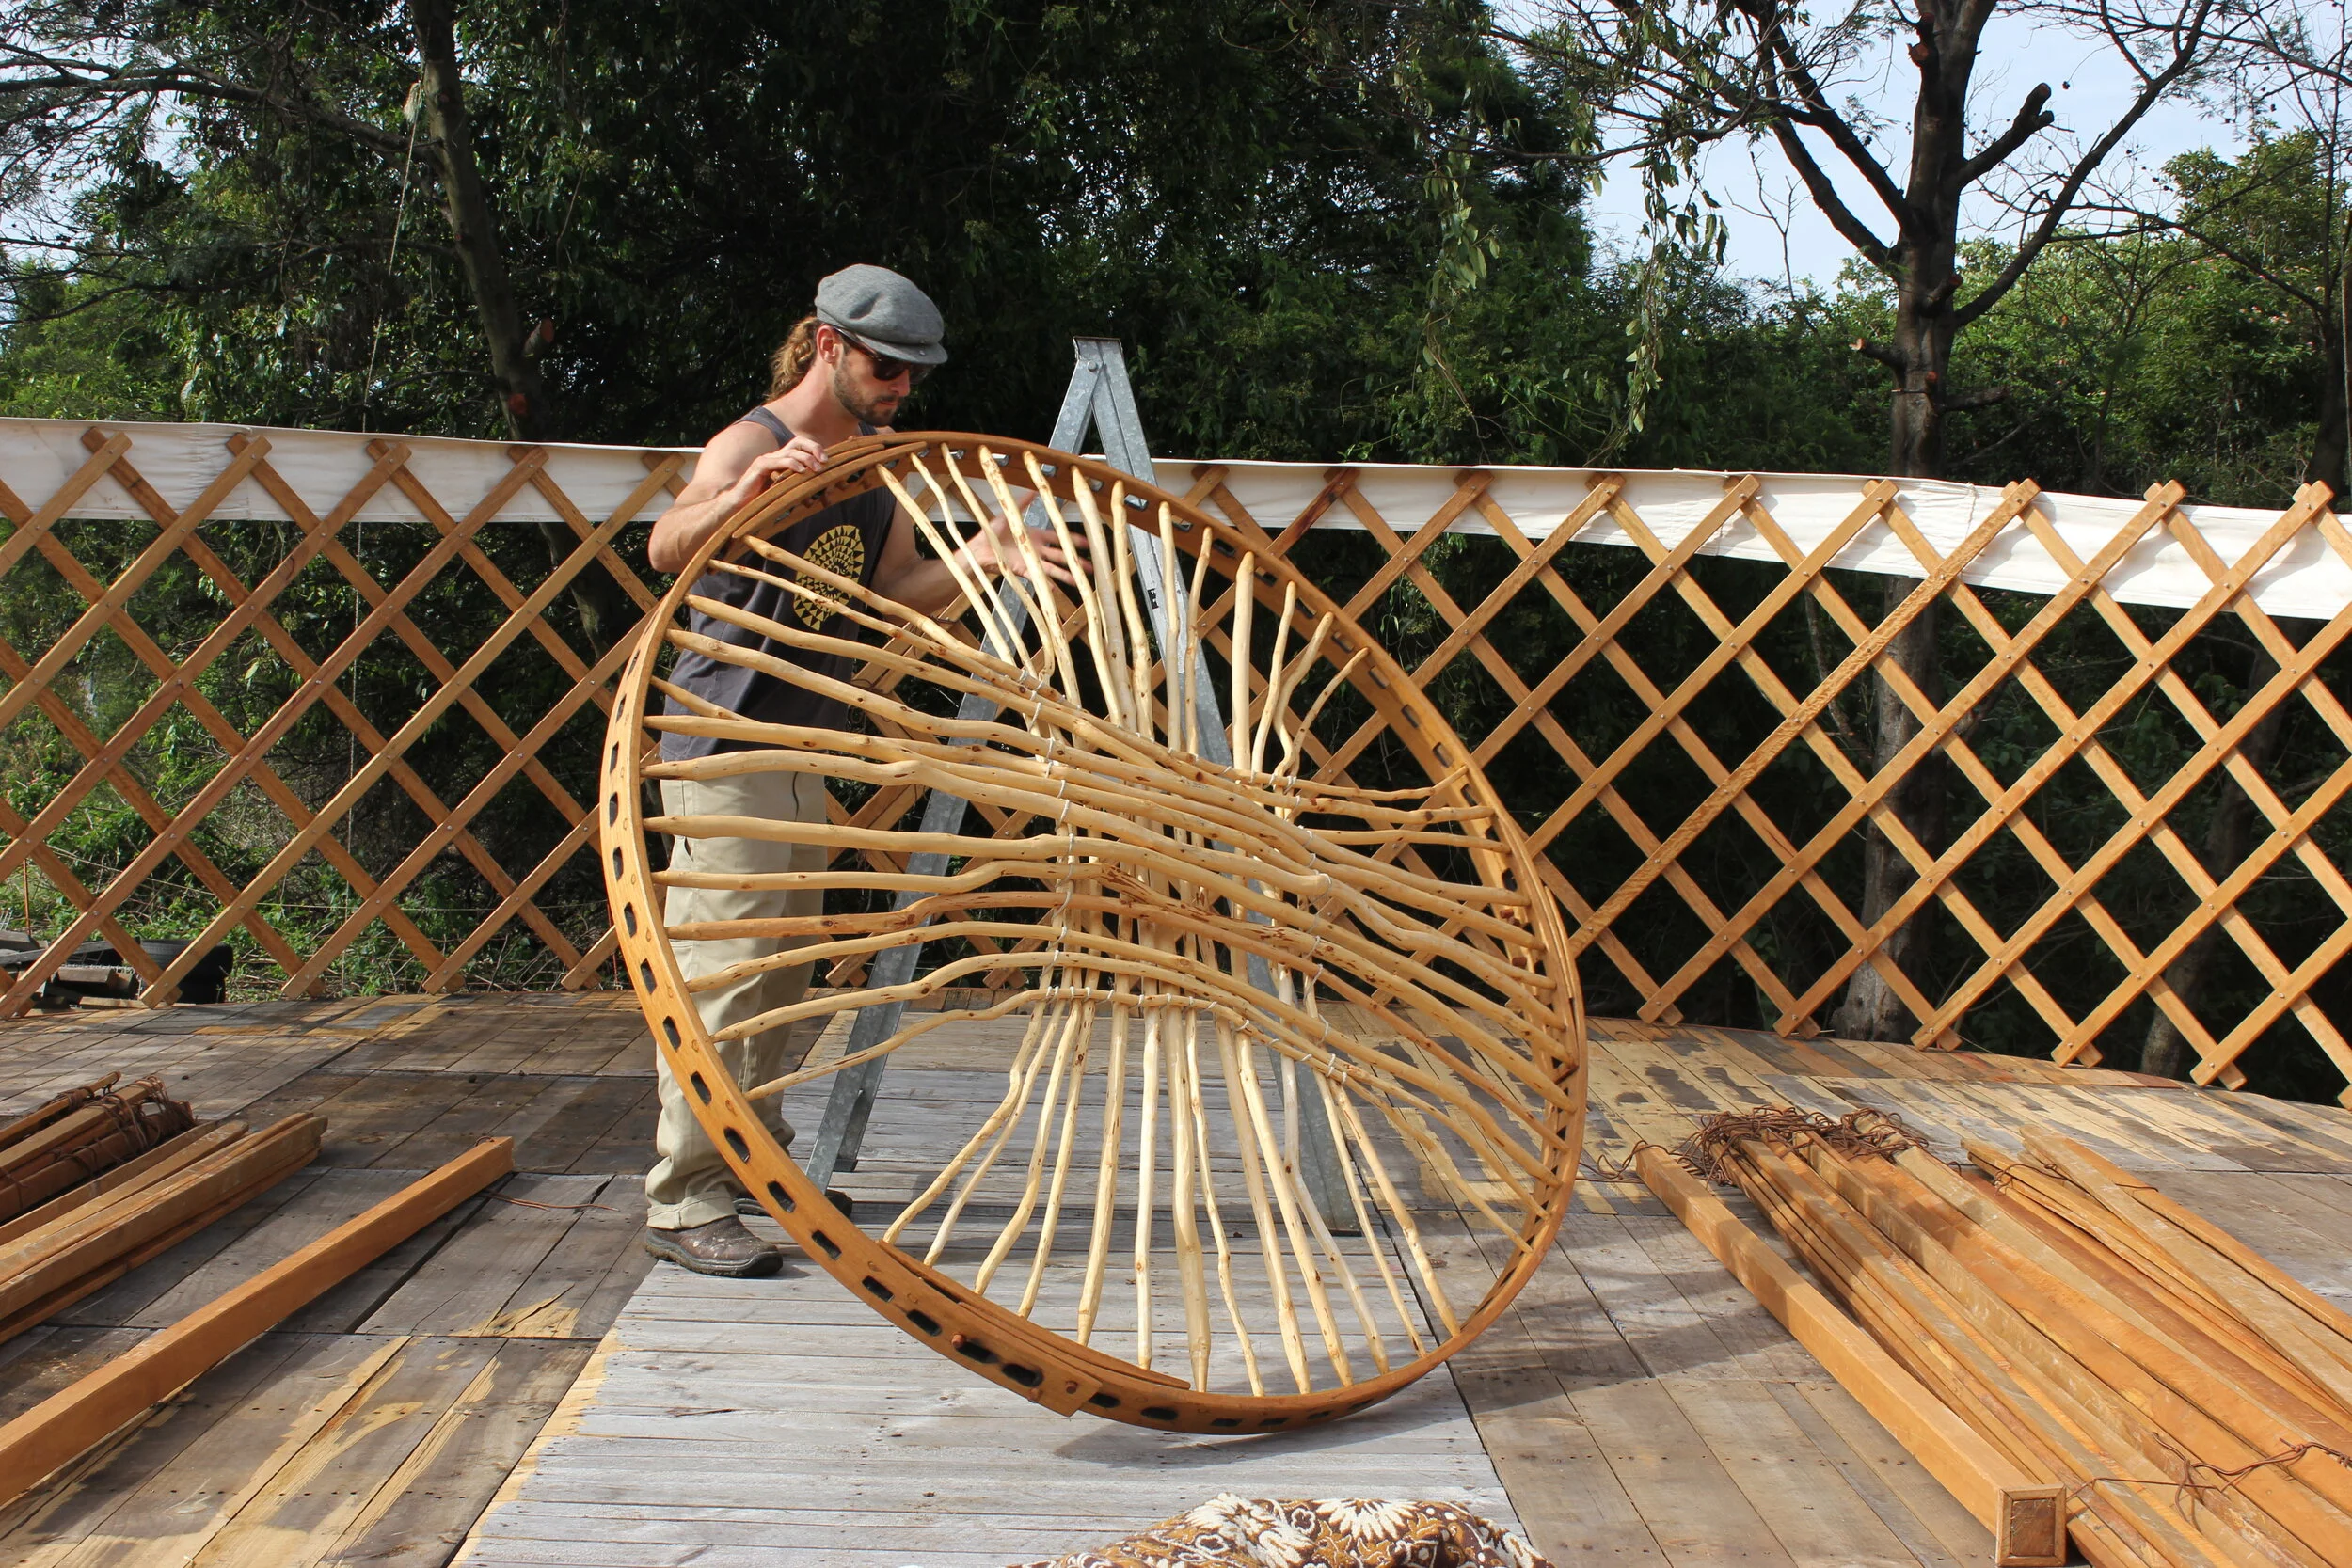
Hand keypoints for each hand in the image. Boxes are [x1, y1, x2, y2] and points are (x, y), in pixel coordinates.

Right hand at [720, 435, 827, 509]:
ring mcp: (766, 460)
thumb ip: (799, 486)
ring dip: (806, 459)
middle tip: (825, 460)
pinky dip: (791, 464)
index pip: (800, 445)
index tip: (827, 459)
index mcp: (781, 459)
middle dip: (814, 448)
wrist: (741, 506)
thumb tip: (819, 491)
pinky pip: (777, 461)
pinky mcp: (759, 467)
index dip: (814, 448)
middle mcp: (774, 456)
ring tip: (817, 468)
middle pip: (797, 442)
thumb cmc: (764, 501)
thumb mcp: (786, 491)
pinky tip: (801, 471)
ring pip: (790, 452)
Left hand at [963, 497, 1090, 588]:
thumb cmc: (990, 533)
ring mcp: (1031, 561)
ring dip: (1067, 575)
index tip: (1087, 543)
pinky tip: (1055, 589)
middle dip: (1076, 561)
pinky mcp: (1022, 570)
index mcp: (1035, 536)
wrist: (978, 549)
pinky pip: (1037, 578)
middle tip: (1091, 566)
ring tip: (1080, 582)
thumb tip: (1034, 489)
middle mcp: (1036, 550)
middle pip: (1061, 555)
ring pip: (1053, 569)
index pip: (1059, 538)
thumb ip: (1022, 503)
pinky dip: (1046, 583)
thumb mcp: (1008, 514)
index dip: (1073, 540)